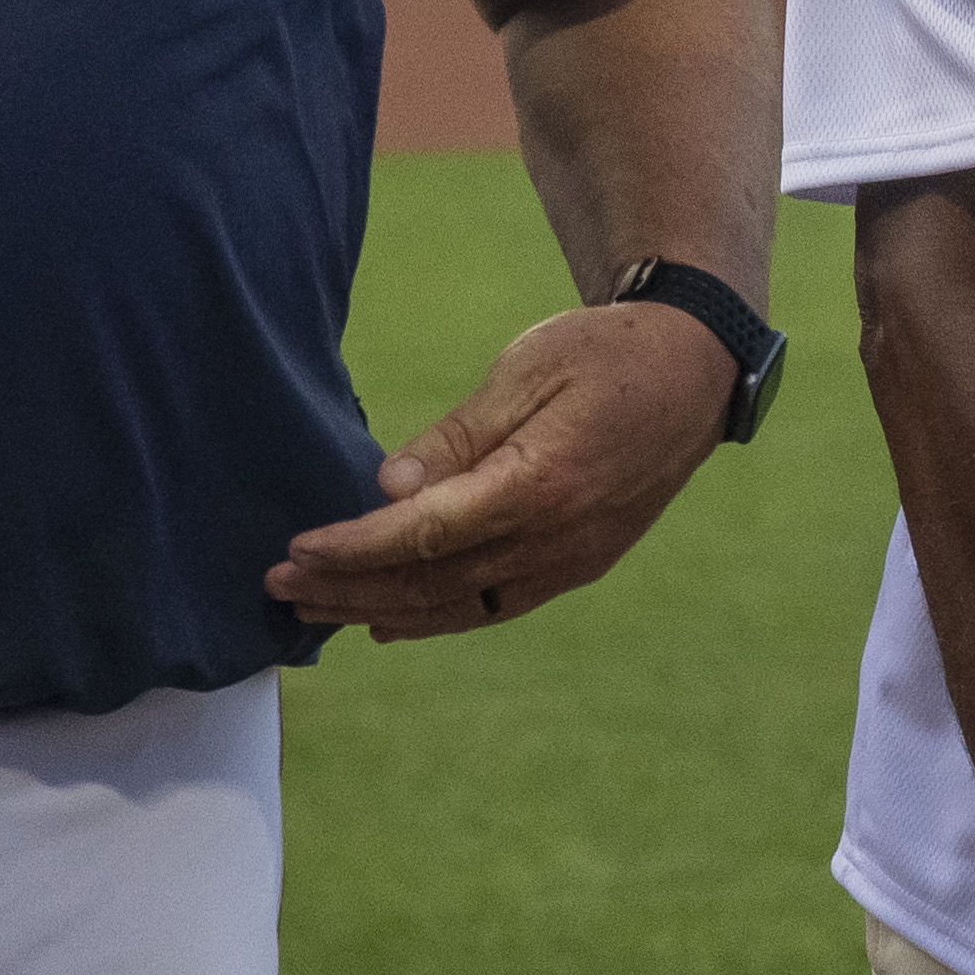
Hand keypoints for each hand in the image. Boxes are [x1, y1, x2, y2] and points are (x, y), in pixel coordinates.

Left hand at [263, 302, 731, 636]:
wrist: (694, 371)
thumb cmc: (605, 353)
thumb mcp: (524, 371)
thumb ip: (456, 437)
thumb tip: (386, 488)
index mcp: (540, 485)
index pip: (424, 534)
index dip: (355, 549)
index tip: (297, 552)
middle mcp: (556, 540)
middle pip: (432, 582)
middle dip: (349, 588)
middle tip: (279, 588)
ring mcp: (571, 561)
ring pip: (460, 606)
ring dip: (381, 611)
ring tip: (317, 611)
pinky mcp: (579, 565)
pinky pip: (495, 605)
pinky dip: (437, 618)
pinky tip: (391, 621)